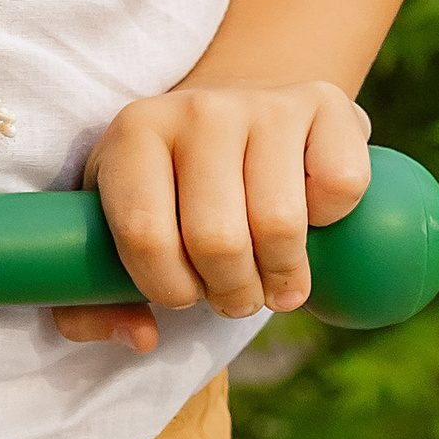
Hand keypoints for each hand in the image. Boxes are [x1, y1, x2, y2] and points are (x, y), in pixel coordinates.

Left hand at [53, 78, 372, 355]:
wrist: (238, 106)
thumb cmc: (173, 186)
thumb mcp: (116, 226)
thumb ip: (98, 299)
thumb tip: (141, 336)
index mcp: (134, 133)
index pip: (144, 232)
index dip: (169, 288)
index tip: (183, 296)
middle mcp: (197, 109)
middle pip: (217, 239)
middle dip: (231, 294)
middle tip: (235, 297)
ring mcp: (263, 102)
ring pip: (280, 224)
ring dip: (283, 278)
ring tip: (274, 280)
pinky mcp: (324, 103)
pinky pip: (340, 188)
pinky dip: (331, 222)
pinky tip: (310, 219)